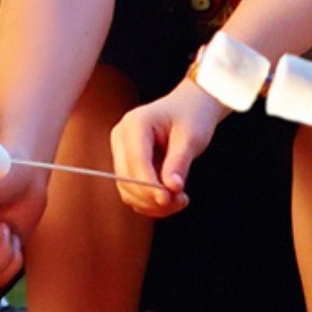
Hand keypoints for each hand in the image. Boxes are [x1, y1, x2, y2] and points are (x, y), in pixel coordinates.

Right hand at [109, 79, 228, 217]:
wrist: (188, 108)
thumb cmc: (191, 117)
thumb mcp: (191, 137)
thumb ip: (179, 162)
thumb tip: (171, 188)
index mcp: (135, 123)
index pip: (136, 160)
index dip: (150, 184)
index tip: (169, 199)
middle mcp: (121, 137)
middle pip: (127, 178)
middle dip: (153, 196)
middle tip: (182, 200)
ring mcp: (120, 153)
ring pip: (127, 190)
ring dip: (152, 204)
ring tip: (180, 200)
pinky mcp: (126, 167)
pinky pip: (132, 193)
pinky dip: (150, 203)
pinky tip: (171, 200)